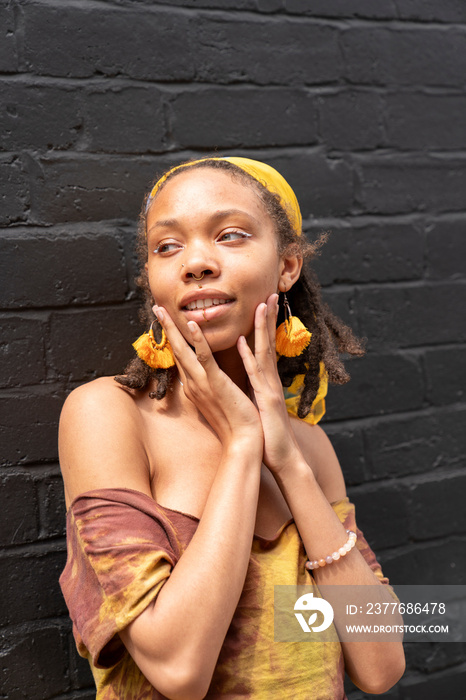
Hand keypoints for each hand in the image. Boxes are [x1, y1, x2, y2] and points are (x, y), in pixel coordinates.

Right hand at [153, 306, 262, 453]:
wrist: (244, 441)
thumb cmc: (234, 422)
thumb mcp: (218, 399)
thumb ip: (210, 385)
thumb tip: (205, 377)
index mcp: (196, 385)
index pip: (181, 357)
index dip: (173, 337)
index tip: (166, 320)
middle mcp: (194, 383)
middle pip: (176, 350)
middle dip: (166, 328)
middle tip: (156, 307)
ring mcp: (203, 383)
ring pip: (184, 351)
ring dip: (173, 328)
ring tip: (162, 309)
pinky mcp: (216, 384)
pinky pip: (205, 358)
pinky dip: (197, 341)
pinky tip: (191, 325)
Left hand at [237, 294, 302, 474]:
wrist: (282, 456)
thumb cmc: (268, 433)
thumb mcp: (261, 406)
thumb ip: (258, 390)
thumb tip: (251, 380)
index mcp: (266, 381)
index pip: (264, 348)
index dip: (264, 327)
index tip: (263, 306)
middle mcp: (269, 380)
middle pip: (268, 343)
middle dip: (268, 318)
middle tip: (269, 293)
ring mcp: (269, 388)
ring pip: (265, 351)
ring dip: (262, 328)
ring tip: (262, 305)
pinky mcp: (266, 399)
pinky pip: (255, 375)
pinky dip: (249, 357)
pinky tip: (243, 342)